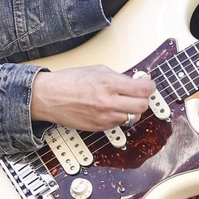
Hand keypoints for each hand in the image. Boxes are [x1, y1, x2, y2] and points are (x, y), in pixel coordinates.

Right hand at [30, 66, 156, 131]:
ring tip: (122, 101)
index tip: (148, 84)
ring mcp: (104, 117)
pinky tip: (110, 109)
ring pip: (132, 117)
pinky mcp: (98, 127)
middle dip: (143, 99)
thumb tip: (138, 81)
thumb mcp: (98, 70)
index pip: (143, 89)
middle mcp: (108, 102)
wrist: (48, 96)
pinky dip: (119, 117)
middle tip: (139, 94)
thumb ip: (120, 77)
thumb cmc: (69, 81)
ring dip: (131, 109)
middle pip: (142, 106)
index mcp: (109, 84)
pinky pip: (118, 124)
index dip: (150, 86)